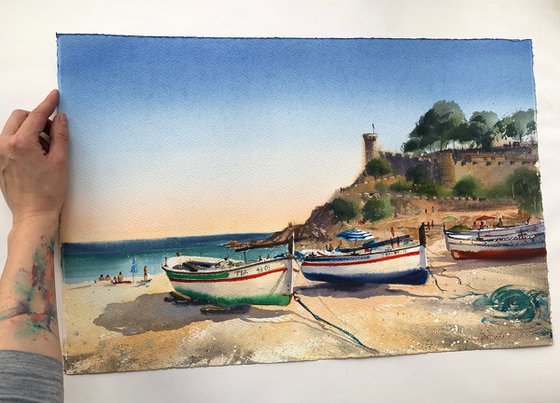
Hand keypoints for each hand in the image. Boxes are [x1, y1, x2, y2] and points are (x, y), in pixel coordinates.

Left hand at [0, 90, 67, 225]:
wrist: (33, 215)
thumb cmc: (48, 192)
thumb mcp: (60, 161)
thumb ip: (60, 136)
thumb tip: (60, 118)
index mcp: (21, 143)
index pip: (35, 115)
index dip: (48, 104)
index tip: (55, 96)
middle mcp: (5, 145)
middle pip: (20, 117)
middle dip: (36, 118)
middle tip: (53, 132)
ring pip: (12, 128)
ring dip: (29, 129)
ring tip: (45, 148)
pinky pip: (9, 140)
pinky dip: (22, 140)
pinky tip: (35, 155)